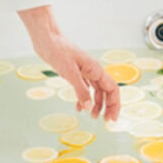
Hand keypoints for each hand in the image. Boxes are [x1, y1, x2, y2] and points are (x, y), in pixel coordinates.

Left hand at [19, 6, 119, 121]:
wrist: (47, 41)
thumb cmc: (59, 51)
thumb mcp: (70, 72)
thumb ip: (80, 90)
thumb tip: (88, 107)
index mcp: (96, 69)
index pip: (112, 89)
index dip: (114, 104)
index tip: (111, 118)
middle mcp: (93, 71)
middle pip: (107, 91)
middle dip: (108, 107)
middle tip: (106, 121)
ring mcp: (85, 72)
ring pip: (97, 91)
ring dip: (97, 104)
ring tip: (92, 116)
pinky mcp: (76, 73)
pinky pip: (86, 88)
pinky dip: (85, 99)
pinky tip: (79, 107)